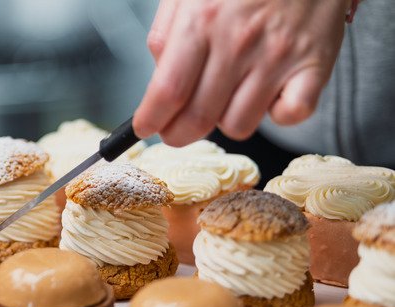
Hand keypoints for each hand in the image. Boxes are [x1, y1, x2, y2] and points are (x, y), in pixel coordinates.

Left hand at [132, 0, 350, 145]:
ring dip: (225, 120)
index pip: (167, 91)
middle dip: (177, 134)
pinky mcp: (316, 64)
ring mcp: (279, 56)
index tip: (144, 127)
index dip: (150, 119)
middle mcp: (239, 41)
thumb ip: (165, 32)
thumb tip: (157, 77)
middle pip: (198, 118)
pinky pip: (292, 116)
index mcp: (203, 19)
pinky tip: (270, 96)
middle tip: (173, 130)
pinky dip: (279, 115)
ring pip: (238, 124)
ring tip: (228, 96)